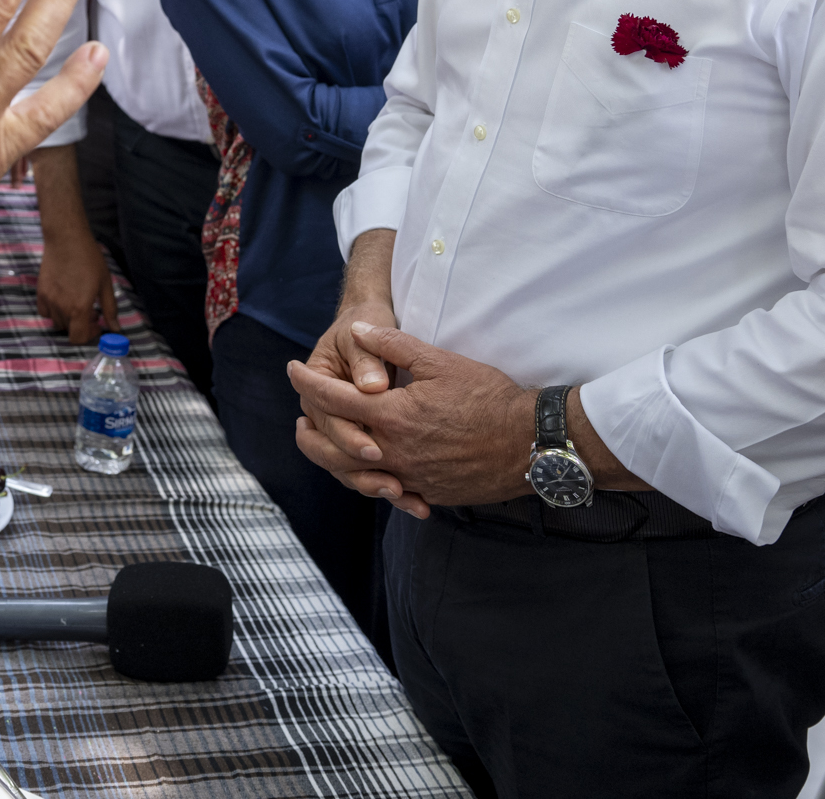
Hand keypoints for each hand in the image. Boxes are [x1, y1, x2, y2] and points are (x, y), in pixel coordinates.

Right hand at [33, 231, 118, 344]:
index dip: (89, 335)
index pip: (79, 338)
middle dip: (81, 325)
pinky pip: (45, 312)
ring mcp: (49, 300)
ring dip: (68, 319)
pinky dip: (54, 311)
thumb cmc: (89, 259)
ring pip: (57, 322)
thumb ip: (110, 309)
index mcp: (80, 308)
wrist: (66, 239)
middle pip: (68, 331)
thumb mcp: (105, 284)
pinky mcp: (40, 292)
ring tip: (76, 302)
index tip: (96, 323)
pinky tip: (63, 299)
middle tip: (90, 310)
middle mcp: (62, 308)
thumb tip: (115, 328)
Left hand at [289, 323, 531, 514]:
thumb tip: (357, 329)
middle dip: (309, 432)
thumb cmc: (490, 398)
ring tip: (324, 444)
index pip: (333, 399)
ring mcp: (412, 478)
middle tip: (299, 417)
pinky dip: (372, 479)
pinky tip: (369, 469)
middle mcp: (395, 452)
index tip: (291, 369)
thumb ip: (393, 345)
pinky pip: (390, 491)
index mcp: (393, 416)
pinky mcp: (430, 494)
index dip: (306, 382)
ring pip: (357, 475)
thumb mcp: (440, 361)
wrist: (532, 444)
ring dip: (334, 459)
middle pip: (333, 449)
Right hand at [297, 247, 397, 487]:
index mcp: (317, 383)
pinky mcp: (363, 439)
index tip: (374, 447)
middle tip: (390, 480)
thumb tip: (372, 386)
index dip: (349, 434)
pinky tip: (416, 502)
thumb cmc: (366, 322)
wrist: (368, 321)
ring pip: (348, 467)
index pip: (327, 416)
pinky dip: (391, 488)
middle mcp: (324, 411)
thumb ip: (367, 358)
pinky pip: (369, 471)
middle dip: (360, 468)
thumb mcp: (363, 333)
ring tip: (402, 494)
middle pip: (333, 450)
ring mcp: (342, 427)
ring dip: (373, 485)